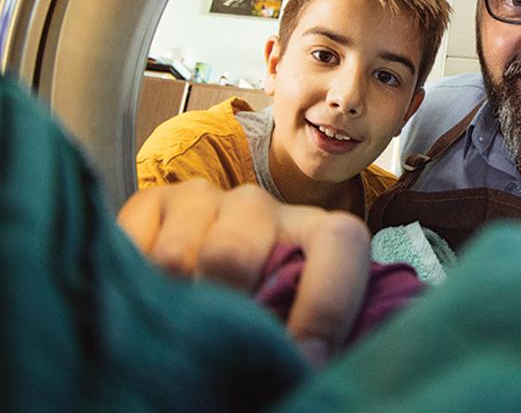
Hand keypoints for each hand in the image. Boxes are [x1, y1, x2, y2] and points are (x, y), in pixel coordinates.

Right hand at [117, 179, 369, 352]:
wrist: (197, 281)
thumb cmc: (260, 316)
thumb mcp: (291, 325)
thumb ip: (304, 340)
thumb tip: (308, 370)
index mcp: (314, 230)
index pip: (339, 240)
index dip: (326, 303)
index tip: (303, 359)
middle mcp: (259, 205)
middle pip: (233, 254)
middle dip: (223, 312)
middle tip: (219, 353)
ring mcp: (204, 198)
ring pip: (175, 258)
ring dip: (174, 308)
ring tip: (183, 336)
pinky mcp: (152, 200)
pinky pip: (132, 248)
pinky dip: (137, 289)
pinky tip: (153, 306)